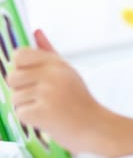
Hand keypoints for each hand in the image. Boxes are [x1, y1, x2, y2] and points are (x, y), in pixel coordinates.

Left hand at [7, 29, 104, 153]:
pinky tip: (47, 119)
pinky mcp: (41, 111)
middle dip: (22, 90)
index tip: (32, 77)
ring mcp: (46, 93)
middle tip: (42, 97)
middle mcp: (52, 74)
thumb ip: (48, 52)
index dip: (21, 67)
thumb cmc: (79, 101)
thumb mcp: (67, 72)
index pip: (20, 54)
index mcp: (57, 63)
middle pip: (12, 77)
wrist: (95, 126)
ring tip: (47, 109)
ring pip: (15, 97)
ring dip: (27, 106)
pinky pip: (20, 113)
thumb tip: (36, 31)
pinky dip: (31, 119)